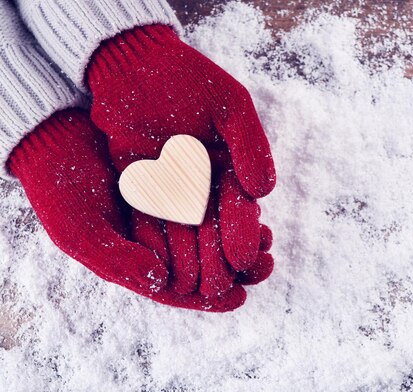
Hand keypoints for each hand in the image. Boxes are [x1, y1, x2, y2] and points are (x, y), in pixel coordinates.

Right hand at [7, 109, 257, 311]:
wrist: (56, 140)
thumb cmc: (60, 192)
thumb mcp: (81, 232)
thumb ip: (120, 260)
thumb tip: (161, 281)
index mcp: (135, 263)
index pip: (178, 290)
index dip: (208, 298)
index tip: (238, 298)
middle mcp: (157, 242)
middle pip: (203, 264)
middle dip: (236, 268)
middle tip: (266, 266)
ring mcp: (168, 212)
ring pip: (211, 233)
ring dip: (239, 237)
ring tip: (268, 237)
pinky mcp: (176, 183)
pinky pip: (209, 199)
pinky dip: (230, 205)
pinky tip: (253, 205)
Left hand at [87, 25, 275, 301]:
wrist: (134, 65)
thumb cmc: (188, 78)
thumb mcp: (231, 106)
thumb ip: (250, 147)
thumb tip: (264, 193)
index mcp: (231, 169)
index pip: (241, 210)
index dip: (245, 235)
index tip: (246, 259)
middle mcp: (204, 186)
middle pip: (214, 231)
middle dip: (219, 261)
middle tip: (221, 287)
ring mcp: (173, 191)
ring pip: (184, 234)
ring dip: (190, 262)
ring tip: (195, 289)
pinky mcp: (143, 190)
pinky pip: (150, 223)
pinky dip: (156, 245)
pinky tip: (160, 269)